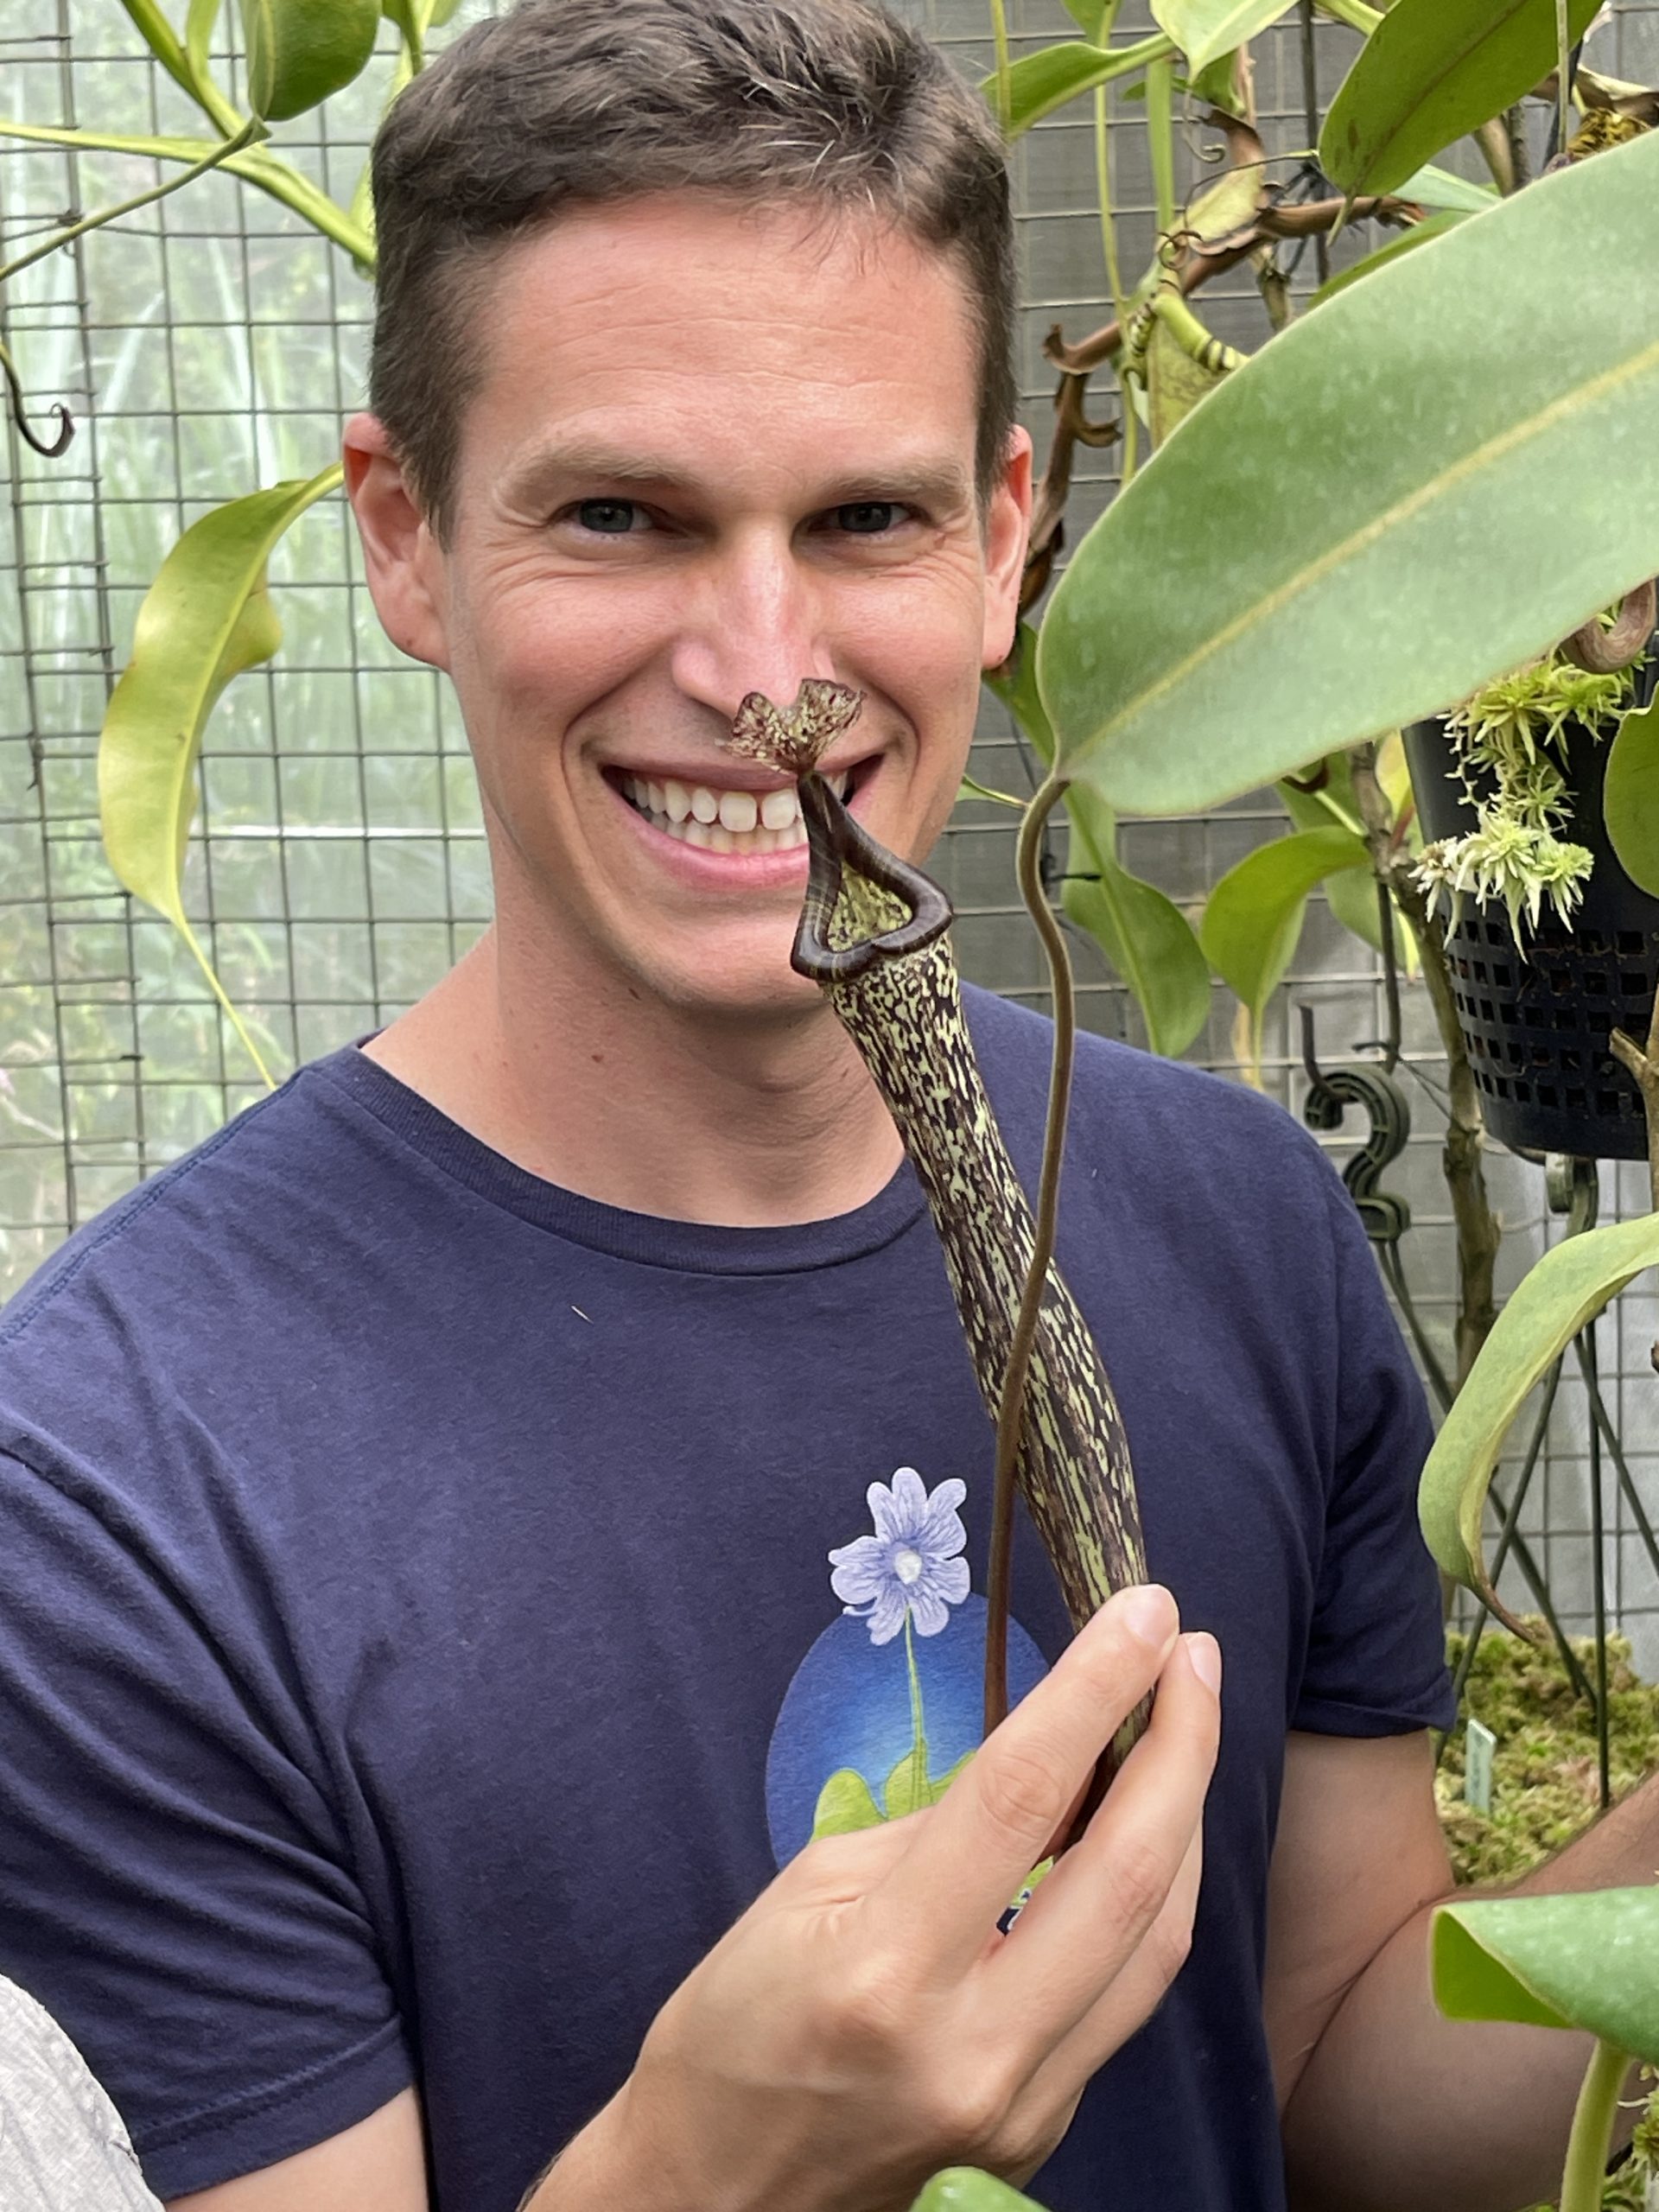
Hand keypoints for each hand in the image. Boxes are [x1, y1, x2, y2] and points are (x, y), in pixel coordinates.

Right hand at [536, 1584, 1219, 2211]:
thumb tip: (1043, 1758)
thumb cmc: (732, 2035)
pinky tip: (1146, 1834)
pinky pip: (1127, 1997)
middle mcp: (975, 2046)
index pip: (1020, 1797)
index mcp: (888, 1970)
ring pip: (1159, 1942)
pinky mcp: (1047, 2131)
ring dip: (1185, 1819)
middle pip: (1128, 1872)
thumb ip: (935, 1833)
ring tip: (1183, 1724)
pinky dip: (1150, 1902)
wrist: (713, 2204)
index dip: (1092, 1690)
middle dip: (1180, 1745)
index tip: (1141, 1611)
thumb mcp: (805, 1898)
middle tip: (1192, 1651)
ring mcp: (1025, 2104)